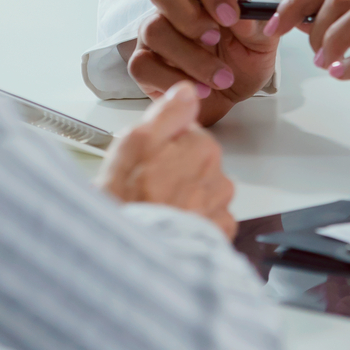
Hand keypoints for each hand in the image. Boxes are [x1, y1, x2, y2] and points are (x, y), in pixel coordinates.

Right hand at [96, 82, 237, 237]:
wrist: (131, 258)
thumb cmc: (130, 202)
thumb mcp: (136, 142)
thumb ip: (168, 112)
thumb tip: (187, 91)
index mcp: (202, 147)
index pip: (187, 134)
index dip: (162, 145)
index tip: (145, 160)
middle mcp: (218, 176)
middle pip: (195, 162)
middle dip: (173, 171)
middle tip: (144, 187)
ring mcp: (219, 208)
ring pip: (202, 192)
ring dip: (184, 198)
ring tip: (155, 209)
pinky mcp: (218, 235)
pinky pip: (207, 221)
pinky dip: (192, 222)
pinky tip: (169, 225)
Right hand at [127, 0, 279, 126]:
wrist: (231, 99)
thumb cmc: (243, 62)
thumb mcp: (262, 44)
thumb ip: (256, 27)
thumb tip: (242, 18)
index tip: (231, 15)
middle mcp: (173, 4)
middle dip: (188, 12)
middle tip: (215, 38)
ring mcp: (153, 32)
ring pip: (153, 28)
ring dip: (193, 58)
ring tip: (221, 78)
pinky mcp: (143, 63)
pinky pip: (141, 64)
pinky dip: (174, 80)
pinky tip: (200, 90)